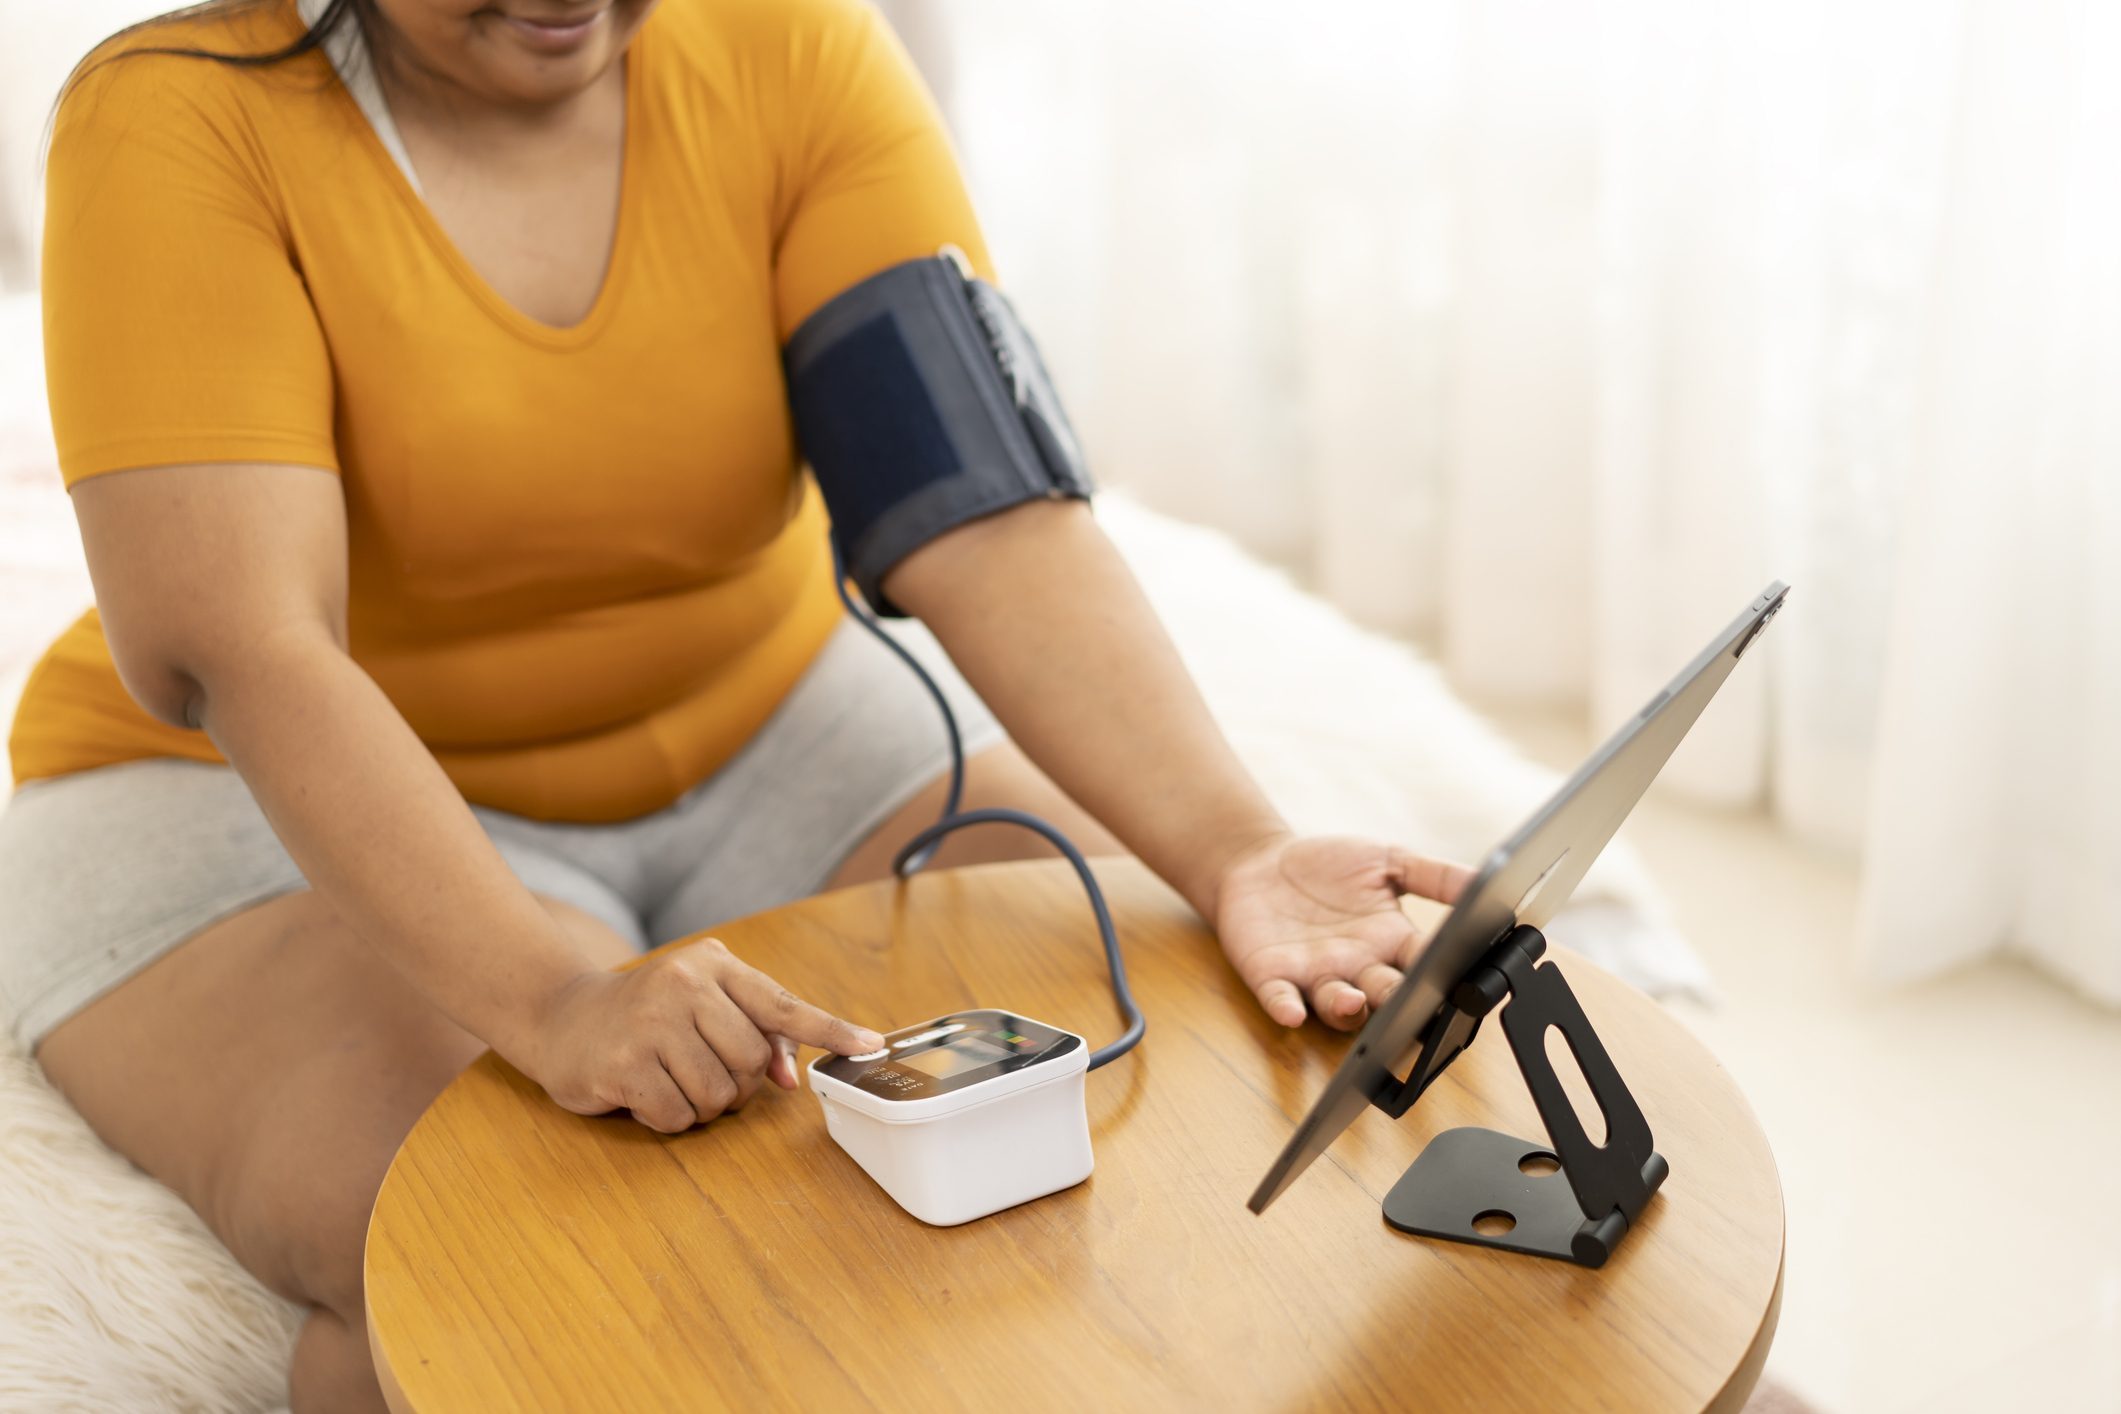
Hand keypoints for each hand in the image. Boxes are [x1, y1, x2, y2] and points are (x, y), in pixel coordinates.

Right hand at [526, 937, 885, 1132]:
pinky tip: (644, 1093)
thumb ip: (756, 1031)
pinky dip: (669, 1118)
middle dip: (736, 1083)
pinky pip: (677, 1116)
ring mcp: (650, 1025)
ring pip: (718, 1095)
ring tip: (670, 1079)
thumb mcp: (703, 1002)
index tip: (872, 1045)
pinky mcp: (622, 1066)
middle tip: (699, 1069)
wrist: (560, 1015)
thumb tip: (790, 1080)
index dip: (830, 1030)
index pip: (783, 1003)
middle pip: (753, 1063)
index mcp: (713, 965)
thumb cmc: (649, 1013)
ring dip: (702, 1105)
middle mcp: (683, 986)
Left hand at [1213, 834, 1472, 1031]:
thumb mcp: (1387, 860)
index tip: (1458, 974)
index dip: (1441, 972)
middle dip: (1398, 1002)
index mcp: (1392, 943)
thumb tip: (1488, 882)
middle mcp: (1359, 968)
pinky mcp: (1274, 977)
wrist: (1262, 862)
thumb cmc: (1329, 866)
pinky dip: (1287, 1007)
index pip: (1425, 965)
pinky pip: (1282, 999)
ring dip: (1346, 1009)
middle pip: (1387, 996)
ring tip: (1351, 1000)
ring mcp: (1317, 976)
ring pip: (1338, 1006)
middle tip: (1411, 1001)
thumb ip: (1435, 875)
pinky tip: (1291, 1011)